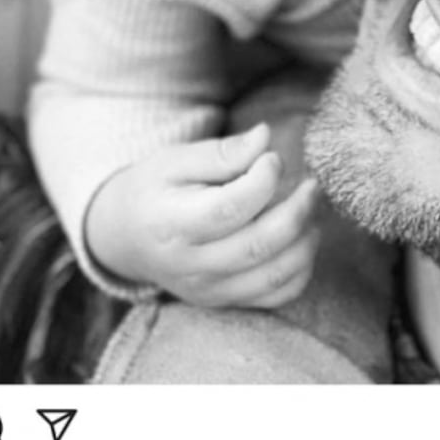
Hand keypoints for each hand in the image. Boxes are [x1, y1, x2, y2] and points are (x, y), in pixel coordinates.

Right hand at [85, 124, 320, 308]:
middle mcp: (191, 265)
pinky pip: (278, 295)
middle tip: (311, 184)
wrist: (128, 237)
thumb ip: (221, 153)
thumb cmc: (154, 189)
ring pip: (276, 275)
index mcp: (171, 224)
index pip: (228, 209)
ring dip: (306, 240)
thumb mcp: (174, 160)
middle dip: (297, 211)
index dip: (262, 181)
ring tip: (310, 208)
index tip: (272, 157)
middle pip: (259, 245)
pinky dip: (301, 268)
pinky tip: (301, 237)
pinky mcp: (226, 301)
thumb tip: (265, 138)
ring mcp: (210, 289)